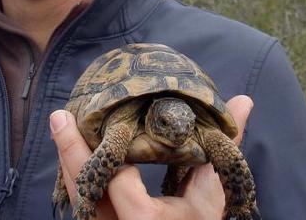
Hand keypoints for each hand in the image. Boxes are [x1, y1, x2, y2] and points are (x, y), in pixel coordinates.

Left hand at [50, 95, 252, 219]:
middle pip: (90, 199)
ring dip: (68, 161)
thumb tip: (244, 102)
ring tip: (62, 123)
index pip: (131, 201)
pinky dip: (73, 175)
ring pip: (79, 201)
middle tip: (61, 117)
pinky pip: (80, 203)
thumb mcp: (212, 192)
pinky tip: (69, 148)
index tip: (116, 139)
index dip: (120, 172)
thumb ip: (224, 148)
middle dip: (72, 155)